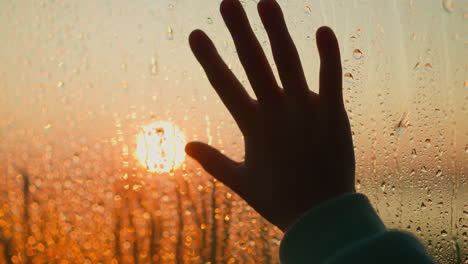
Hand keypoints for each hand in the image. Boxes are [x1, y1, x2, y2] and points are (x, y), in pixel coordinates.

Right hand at [186, 0, 354, 230]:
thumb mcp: (240, 181)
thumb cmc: (278, 199)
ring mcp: (305, 111)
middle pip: (254, 64)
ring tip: (265, 2)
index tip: (195, 33)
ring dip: (276, 30)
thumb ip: (212, 160)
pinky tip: (323, 30)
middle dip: (239, 30)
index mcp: (252, 126)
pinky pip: (331, 79)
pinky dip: (329, 55)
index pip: (224, 85)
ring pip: (289, 62)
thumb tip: (185, 145)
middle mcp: (276, 112)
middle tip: (228, 1)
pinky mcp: (333, 115)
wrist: (320, 215)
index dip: (209, 58)